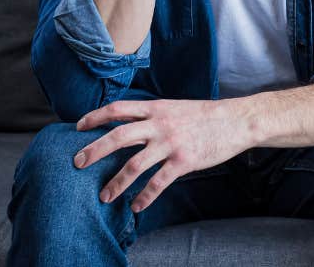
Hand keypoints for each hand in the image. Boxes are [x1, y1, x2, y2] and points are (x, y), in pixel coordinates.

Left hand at [73, 98, 252, 212]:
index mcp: (156, 108)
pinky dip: (144, 197)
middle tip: (77, 162)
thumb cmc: (205, 115)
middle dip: (95, 150)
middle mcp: (160, 124)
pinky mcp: (184, 161)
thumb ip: (153, 115)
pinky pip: (158, 182)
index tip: (78, 126)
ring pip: (135, 165)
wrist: (236, 121)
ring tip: (104, 196)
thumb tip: (129, 124)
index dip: (96, 116)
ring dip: (116, 182)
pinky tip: (135, 206)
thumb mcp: (175, 108)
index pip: (118, 109)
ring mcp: (171, 143)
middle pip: (118, 136)